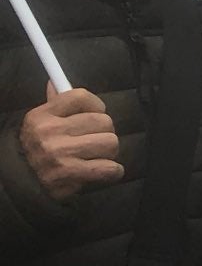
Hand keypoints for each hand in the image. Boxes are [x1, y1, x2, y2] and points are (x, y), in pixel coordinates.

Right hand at [19, 83, 122, 198]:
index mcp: (42, 116)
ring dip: (109, 152)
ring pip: (111, 143)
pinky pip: (111, 167)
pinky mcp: (70, 174)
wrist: (24, 184)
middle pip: (104, 121)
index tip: (96, 114)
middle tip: (95, 141)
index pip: (80, 96)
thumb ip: (54, 103)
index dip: (96, 105)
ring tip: (96, 156)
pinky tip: (103, 171)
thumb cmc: (39, 149)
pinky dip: (113, 171)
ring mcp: (59, 154)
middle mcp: (49, 133)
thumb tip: (56, 81)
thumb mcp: (40, 124)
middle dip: (105, 132)